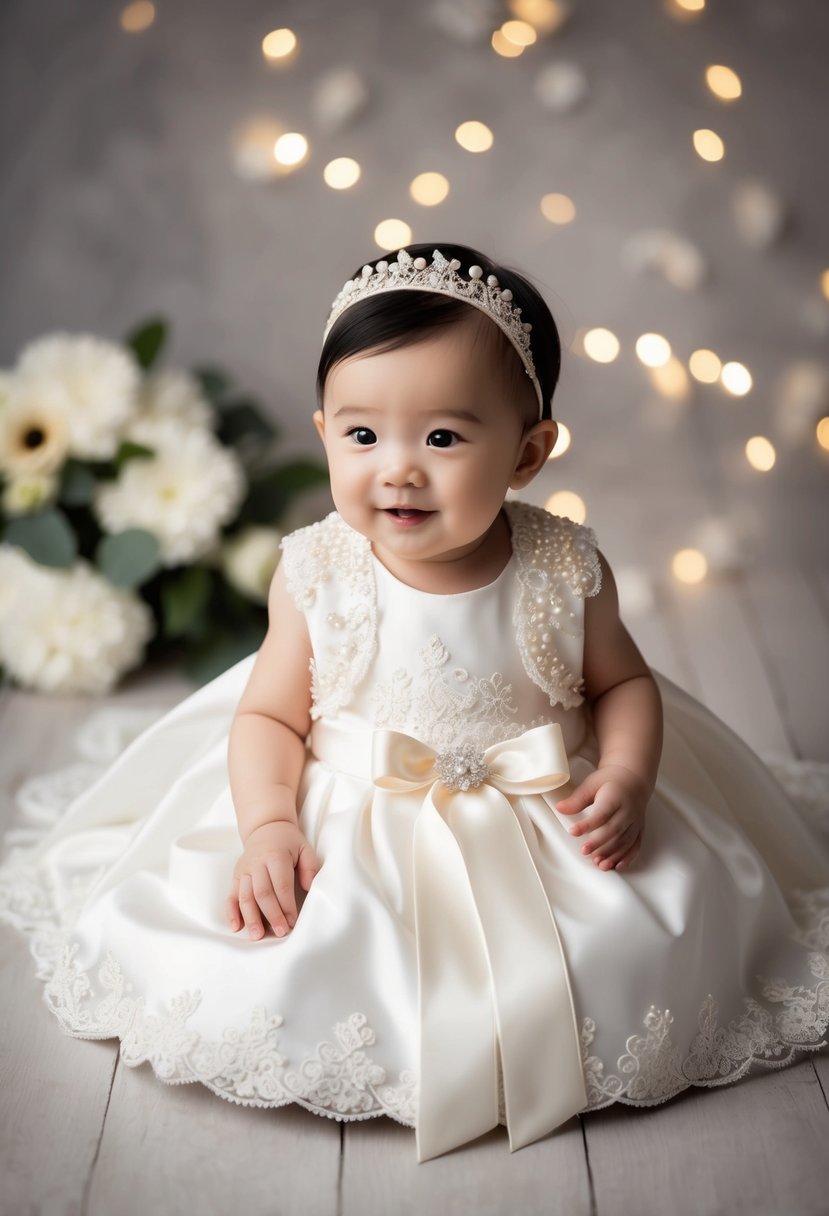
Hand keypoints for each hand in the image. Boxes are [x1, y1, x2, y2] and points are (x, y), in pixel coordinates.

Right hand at [226, 821, 322, 939]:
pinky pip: (231, 895)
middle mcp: (257, 863)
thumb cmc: (288, 842)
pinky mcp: (235, 876)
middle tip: (280, 932)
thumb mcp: (304, 848)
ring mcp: (244, 870)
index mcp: (276, 856)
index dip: (287, 905)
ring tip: (257, 936)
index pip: (281, 885)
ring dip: (251, 917)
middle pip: (262, 893)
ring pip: (245, 896)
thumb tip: (308, 887)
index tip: (293, 922)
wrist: (265, 828)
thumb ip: (309, 867)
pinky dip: (231, 912)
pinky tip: (236, 927)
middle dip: (271, 915)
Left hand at [554, 763, 647, 871]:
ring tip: (598, 863)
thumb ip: (577, 799)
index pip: (601, 813)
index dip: (587, 825)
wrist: (633, 779)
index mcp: (615, 797)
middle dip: (599, 843)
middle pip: (614, 829)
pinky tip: (617, 866)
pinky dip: (627, 857)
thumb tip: (560, 808)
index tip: (573, 831)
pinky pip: (635, 845)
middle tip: (584, 851)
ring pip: (625, 840)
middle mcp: (628, 811)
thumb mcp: (592, 784)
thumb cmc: (610, 781)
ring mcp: (635, 821)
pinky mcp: (639, 829)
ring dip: (612, 854)